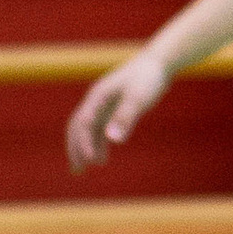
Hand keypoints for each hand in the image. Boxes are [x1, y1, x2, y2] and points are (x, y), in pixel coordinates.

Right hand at [65, 50, 169, 171]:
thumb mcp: (138, 98)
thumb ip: (125, 117)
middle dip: (75, 149)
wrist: (157, 63)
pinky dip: (96, 144)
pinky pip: (98, 129)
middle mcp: (95, 101)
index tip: (90, 161)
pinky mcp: (111, 109)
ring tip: (83, 170)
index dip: (84, 142)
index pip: (84, 123)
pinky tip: (102, 158)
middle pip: (77, 127)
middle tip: (77, 170)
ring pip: (86, 130)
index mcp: (97, 97)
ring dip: (83, 149)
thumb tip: (113, 139)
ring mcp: (102, 105)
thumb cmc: (148, 78)